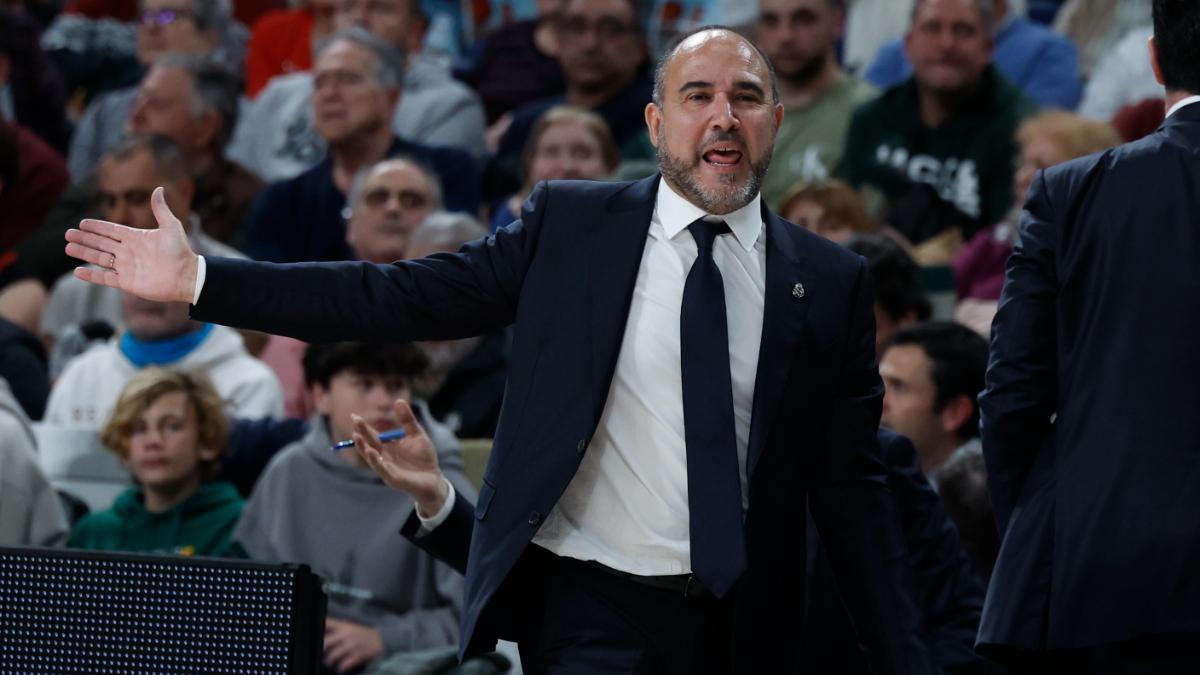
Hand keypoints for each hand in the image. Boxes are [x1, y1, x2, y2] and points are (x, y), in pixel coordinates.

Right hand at [64, 187, 198, 303]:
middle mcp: (128, 251)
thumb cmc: (181, 251)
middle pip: (101, 243)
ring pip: (99, 259)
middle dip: (84, 239)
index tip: (82, 223)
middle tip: (67, 234)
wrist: (186, 276)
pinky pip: (105, 278)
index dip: (97, 227)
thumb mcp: (171, 227)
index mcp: (135, 238)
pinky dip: (91, 275)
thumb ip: (160, 209)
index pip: (111, 230)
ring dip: (84, 253)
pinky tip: (77, 271)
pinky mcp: (127, 282)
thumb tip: (158, 188)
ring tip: (68, 248)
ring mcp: (126, 267)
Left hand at [323, 618, 382, 672]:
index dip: (317, 629)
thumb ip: (333, 627)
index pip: (327, 623)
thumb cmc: (360, 634)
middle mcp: (347, 634)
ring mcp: (353, 645)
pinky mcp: (359, 654)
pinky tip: (340, 668)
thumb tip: (319, 628)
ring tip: (329, 662)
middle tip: (318, 654)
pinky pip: (346, 663)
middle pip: (327, 642)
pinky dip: (341, 667)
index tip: (312, 636)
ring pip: (334, 655)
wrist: (380, 639)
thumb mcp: (348, 626)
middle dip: (321, 649)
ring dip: (329, 661)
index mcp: (343, 626)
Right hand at [355, 399, 448, 516]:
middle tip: (355, 420)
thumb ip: (407, 420)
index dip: (363, 427)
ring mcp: (387, 469)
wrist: (434, 479)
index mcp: (387, 447)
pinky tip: (372, 452)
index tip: (354, 416)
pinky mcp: (394, 479)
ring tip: (357, 437)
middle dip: (362, 433)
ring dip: (364, 448)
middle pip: (370, 444)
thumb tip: (399, 400)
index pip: (372, 435)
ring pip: (372, 458)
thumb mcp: (416, 434)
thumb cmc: (423, 458)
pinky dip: (376, 462)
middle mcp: (384, 457)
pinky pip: (383, 470)